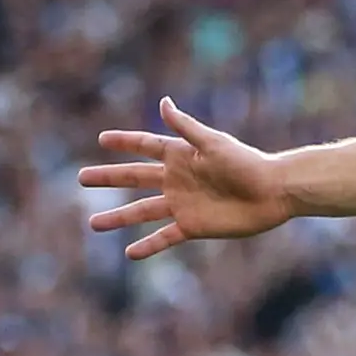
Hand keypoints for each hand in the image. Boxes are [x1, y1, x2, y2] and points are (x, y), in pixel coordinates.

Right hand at [81, 99, 300, 260]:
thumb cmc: (247, 163)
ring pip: (142, 211)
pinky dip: (148, 245)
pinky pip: (164, 237)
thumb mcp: (213, 143)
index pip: (145, 145)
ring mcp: (182, 204)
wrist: (274, 192)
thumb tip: (163, 102)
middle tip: (81, 178)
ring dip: (118, 217)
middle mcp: (177, 179)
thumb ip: (185, 127)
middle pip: (135, 178)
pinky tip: (129, 253)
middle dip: (109, 178)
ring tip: (94, 223)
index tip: (102, 139)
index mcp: (180, 155)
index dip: (125, 142)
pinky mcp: (193, 226)